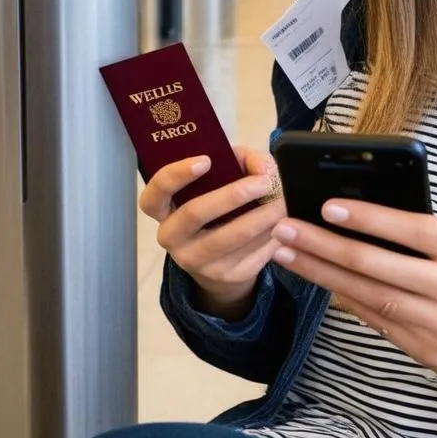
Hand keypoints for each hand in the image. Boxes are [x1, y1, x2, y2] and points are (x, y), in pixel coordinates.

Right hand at [140, 147, 285, 318]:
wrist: (222, 262)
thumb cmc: (218, 208)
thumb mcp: (220, 181)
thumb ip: (240, 161)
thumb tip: (262, 167)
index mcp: (163, 210)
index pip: (154, 195)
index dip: (175, 175)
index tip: (205, 160)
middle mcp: (173, 238)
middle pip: (196, 213)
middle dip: (234, 194)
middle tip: (264, 181)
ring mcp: (197, 262)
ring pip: (232, 236)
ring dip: (263, 215)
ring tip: (282, 201)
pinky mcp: (226, 276)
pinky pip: (253, 253)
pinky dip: (272, 234)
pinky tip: (282, 223)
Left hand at [269, 199, 436, 397]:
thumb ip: (429, 235)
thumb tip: (365, 220)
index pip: (411, 229)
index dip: (367, 217)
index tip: (327, 205)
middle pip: (376, 265)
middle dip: (324, 245)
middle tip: (286, 229)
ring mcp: (435, 324)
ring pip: (367, 295)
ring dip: (321, 272)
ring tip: (287, 253)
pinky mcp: (422, 349)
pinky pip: (374, 319)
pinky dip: (343, 298)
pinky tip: (317, 281)